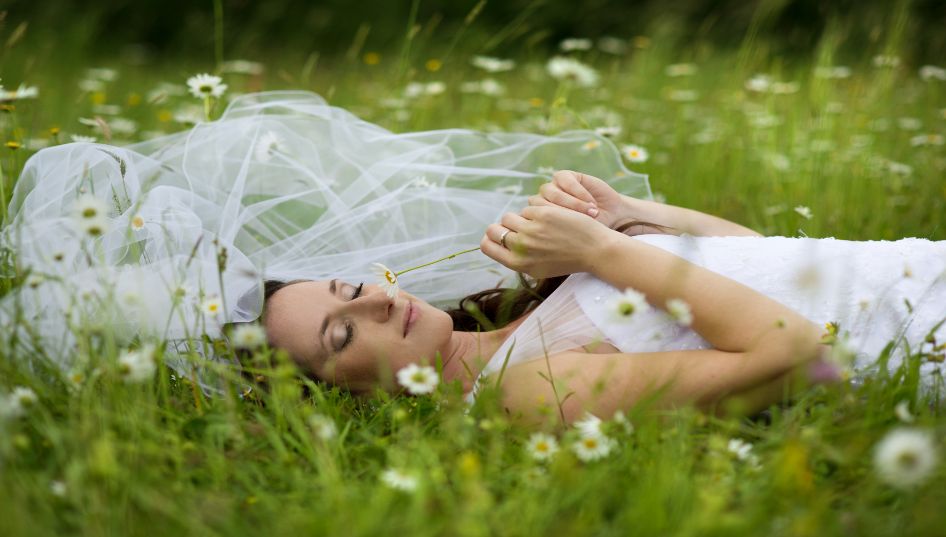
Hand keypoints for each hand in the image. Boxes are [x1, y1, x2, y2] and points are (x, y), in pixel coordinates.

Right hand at [480, 205, 613, 278]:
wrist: (595, 251)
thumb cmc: (568, 261)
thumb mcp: (539, 268)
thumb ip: (518, 258)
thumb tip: (501, 243)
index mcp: (518, 264)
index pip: (487, 247)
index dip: (489, 239)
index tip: (497, 235)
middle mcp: (521, 248)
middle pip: (495, 229)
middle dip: (503, 226)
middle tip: (516, 226)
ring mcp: (531, 230)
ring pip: (510, 216)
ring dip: (520, 218)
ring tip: (537, 223)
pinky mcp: (543, 214)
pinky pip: (528, 208)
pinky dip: (537, 211)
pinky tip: (552, 218)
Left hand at [530, 170, 666, 235]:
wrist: (612, 219)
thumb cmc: (589, 234)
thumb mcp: (569, 239)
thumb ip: (550, 237)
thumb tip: (535, 242)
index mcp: (536, 219)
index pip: (530, 218)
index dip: (549, 226)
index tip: (568, 236)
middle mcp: (541, 201)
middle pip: (538, 203)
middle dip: (561, 215)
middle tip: (580, 224)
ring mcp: (552, 187)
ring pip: (551, 192)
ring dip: (572, 204)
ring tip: (591, 214)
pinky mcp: (566, 176)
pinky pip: (565, 181)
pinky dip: (578, 192)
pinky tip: (591, 203)